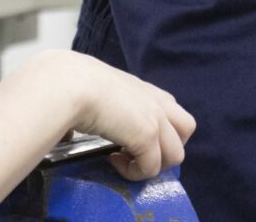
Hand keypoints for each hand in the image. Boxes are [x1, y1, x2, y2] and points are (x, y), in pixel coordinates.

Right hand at [58, 52, 197, 181]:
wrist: (72, 83)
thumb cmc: (73, 84)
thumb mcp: (93, 92)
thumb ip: (95, 108)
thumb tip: (69, 132)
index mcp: (145, 90)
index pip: (170, 111)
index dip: (157, 130)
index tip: (127, 137)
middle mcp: (157, 102)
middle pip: (185, 130)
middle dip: (166, 147)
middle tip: (137, 152)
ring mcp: (156, 119)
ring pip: (176, 154)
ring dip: (152, 164)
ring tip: (125, 159)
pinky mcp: (148, 136)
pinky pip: (152, 168)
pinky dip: (133, 172)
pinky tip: (112, 160)